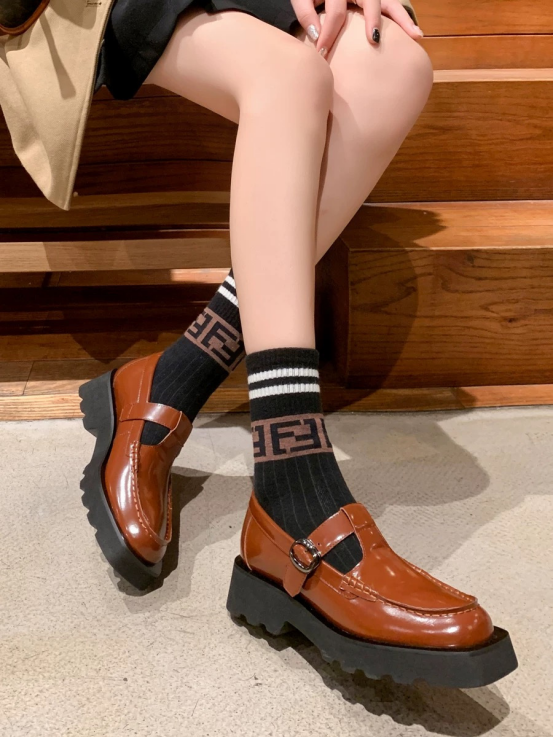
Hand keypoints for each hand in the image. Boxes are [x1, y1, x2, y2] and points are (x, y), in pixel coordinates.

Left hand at [291, 0, 423, 56]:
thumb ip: (305, 12)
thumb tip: (316, 34)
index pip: (336, 11)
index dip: (328, 33)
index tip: (321, 54)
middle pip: (369, 0)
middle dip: (371, 21)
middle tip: (372, 41)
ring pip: (387, 2)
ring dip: (402, 18)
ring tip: (415, 35)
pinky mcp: (374, 0)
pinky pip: (391, 7)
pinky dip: (403, 19)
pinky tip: (415, 34)